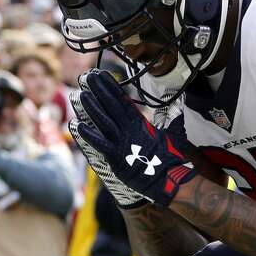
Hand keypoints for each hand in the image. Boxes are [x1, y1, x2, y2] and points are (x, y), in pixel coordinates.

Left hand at [68, 70, 196, 207]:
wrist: (171, 180)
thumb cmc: (172, 159)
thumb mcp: (175, 133)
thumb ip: (173, 117)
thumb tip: (179, 103)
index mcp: (141, 124)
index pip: (123, 100)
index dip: (111, 87)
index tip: (101, 75)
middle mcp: (130, 130)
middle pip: (111, 107)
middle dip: (98, 91)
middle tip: (86, 77)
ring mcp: (122, 143)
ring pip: (103, 122)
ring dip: (90, 108)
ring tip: (79, 93)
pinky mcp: (116, 158)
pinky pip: (99, 144)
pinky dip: (88, 135)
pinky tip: (76, 125)